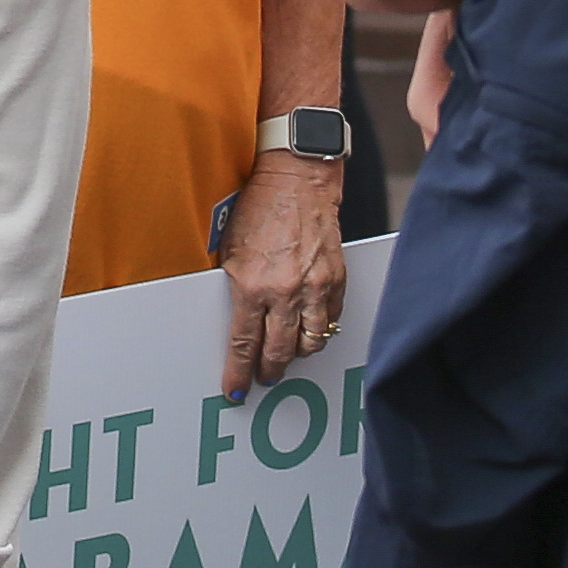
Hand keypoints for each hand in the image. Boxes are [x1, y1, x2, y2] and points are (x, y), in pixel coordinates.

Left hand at [218, 153, 347, 395]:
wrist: (296, 179)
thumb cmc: (258, 208)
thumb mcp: (231, 249)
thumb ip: (235, 287)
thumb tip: (234, 320)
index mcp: (252, 286)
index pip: (245, 344)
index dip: (239, 372)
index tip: (235, 388)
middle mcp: (286, 292)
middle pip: (279, 352)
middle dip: (270, 371)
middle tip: (265, 377)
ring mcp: (315, 287)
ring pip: (311, 342)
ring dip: (298, 353)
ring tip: (289, 353)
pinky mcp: (336, 279)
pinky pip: (331, 319)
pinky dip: (321, 328)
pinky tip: (310, 327)